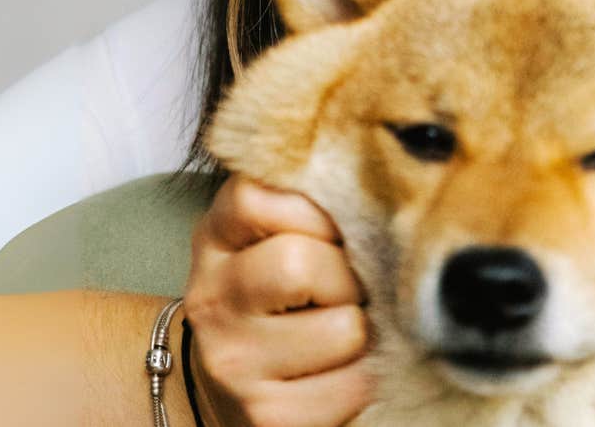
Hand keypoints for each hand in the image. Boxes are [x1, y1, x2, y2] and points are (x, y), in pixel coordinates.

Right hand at [183, 175, 374, 426]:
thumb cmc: (273, 295)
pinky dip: (366, 374)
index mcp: (214, 239)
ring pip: (343, 328)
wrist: (230, 384)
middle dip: (347, 276)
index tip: (330, 232)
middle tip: (348, 289)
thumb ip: (306, 200)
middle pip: (300, 264)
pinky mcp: (269, 415)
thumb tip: (382, 190)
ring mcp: (234, 362)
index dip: (315, 211)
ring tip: (345, 327)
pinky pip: (356, 384)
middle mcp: (212, 300)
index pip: (256, 198)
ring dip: (363, 328)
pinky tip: (344, 368)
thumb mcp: (268, 233)